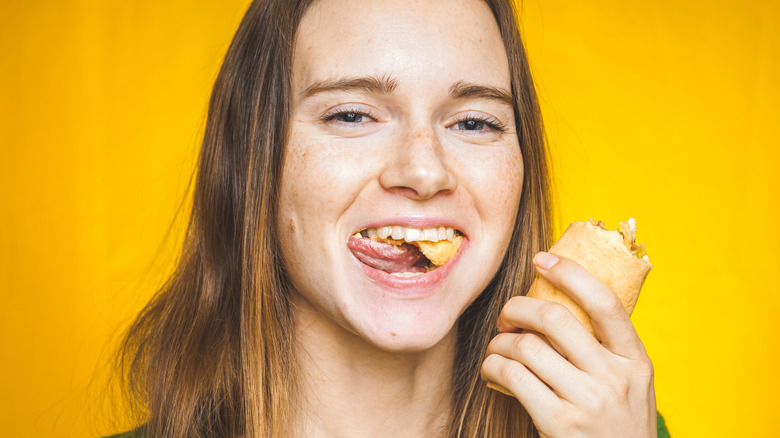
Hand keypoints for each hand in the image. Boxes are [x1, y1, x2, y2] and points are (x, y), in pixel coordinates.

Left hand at [480, 252, 656, 436]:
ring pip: (526, 347)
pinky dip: (493, 365)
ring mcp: (588, 402)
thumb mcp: (630, 383)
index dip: (570, 273)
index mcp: (636, 360)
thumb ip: (606, 347)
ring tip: (498, 347)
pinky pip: (513, 377)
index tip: (543, 260)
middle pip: (555, 318)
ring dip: (500, 341)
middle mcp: (615, 378)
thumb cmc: (618, 423)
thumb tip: (562, 297)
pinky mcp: (559, 424)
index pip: (605, 303)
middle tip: (507, 316)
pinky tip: (493, 368)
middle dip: (518, 307)